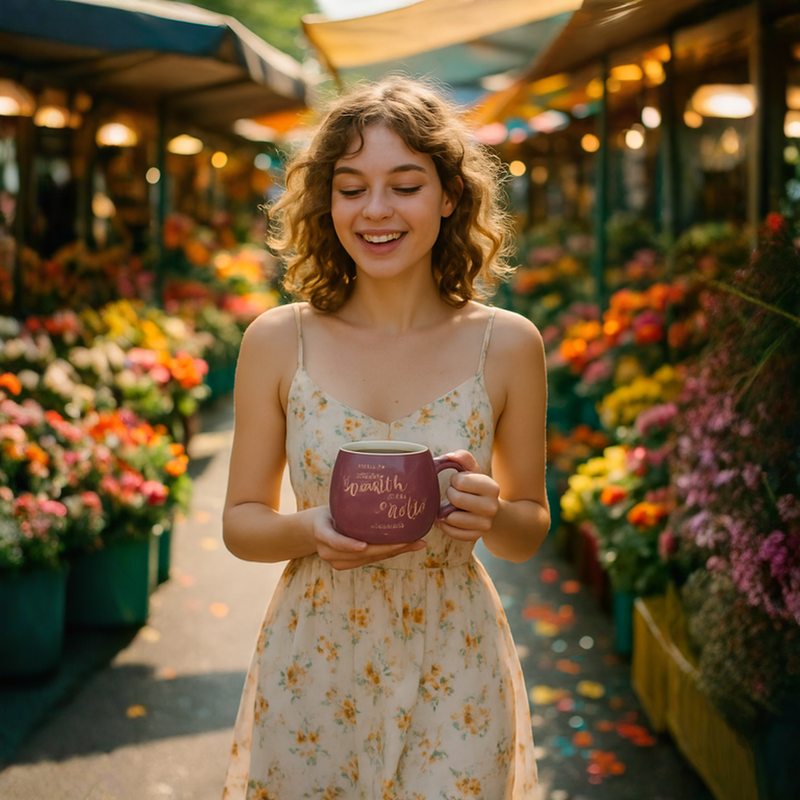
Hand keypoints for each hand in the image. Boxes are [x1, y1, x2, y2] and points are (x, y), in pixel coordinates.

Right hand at [311, 506, 425, 570]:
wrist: (313, 529)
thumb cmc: (326, 512)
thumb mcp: (330, 505)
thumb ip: (344, 500)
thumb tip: (370, 478)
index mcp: (321, 534)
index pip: (334, 540)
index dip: (348, 544)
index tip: (363, 545)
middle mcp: (328, 552)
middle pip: (360, 554)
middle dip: (386, 549)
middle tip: (408, 541)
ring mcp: (338, 561)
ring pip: (369, 559)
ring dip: (394, 552)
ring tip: (416, 543)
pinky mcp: (348, 564)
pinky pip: (371, 559)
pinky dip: (390, 553)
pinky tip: (408, 546)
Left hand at [436, 450, 499, 542]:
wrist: (490, 510)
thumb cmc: (476, 487)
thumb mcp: (473, 470)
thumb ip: (462, 457)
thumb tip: (448, 456)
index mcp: (492, 487)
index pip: (459, 481)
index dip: (455, 480)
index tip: (460, 482)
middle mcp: (491, 507)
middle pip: (455, 499)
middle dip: (450, 494)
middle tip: (454, 494)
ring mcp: (485, 524)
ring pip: (452, 518)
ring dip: (445, 511)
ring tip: (450, 507)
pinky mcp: (476, 536)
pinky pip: (451, 532)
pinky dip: (445, 525)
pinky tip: (448, 518)